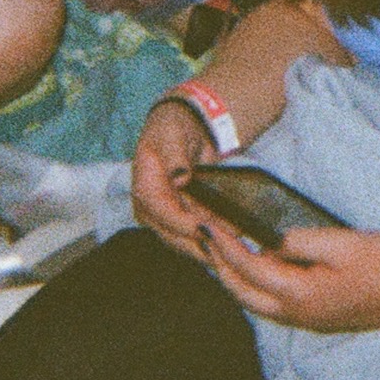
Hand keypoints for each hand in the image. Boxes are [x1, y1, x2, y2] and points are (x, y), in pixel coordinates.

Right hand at [129, 97, 217, 257]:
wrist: (185, 129)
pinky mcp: (184, 220)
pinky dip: (216, 238)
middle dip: (197, 244)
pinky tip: (235, 240)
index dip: (180, 222)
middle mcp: (152, 209)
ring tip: (233, 248)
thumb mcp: (172, 135)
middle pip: (172, 234)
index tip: (201, 229)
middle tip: (223, 250)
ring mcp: (168, 217)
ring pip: (187, 240)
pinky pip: (199, 235)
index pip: (159, 211)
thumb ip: (175, 155)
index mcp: (143, 187)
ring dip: (209, 246)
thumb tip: (179, 177)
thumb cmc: (174, 130)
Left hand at [200, 221, 379, 332]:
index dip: (225, 245)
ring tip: (224, 251)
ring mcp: (308, 320)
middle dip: (220, 267)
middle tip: (206, 239)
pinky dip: (257, 285)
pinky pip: (274, 303)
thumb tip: (269, 241)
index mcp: (299, 295)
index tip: (207, 225)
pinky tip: (261, 267)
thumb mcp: (341, 243)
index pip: (248, 268)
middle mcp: (297, 314)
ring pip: (256, 302)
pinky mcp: (318, 317)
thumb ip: (298, 242)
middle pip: (242, 294)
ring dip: (236, 278)